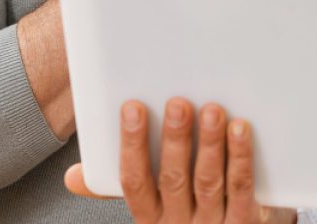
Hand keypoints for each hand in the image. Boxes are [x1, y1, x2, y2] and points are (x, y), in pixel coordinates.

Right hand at [65, 99, 294, 223]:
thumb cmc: (185, 213)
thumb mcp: (151, 206)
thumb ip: (117, 186)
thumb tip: (72, 176)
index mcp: (149, 217)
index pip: (133, 182)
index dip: (131, 144)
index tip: (133, 107)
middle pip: (174, 180)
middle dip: (174, 140)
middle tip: (178, 103)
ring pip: (208, 182)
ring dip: (210, 144)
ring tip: (212, 109)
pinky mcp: (244, 223)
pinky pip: (242, 188)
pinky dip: (241, 157)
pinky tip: (240, 128)